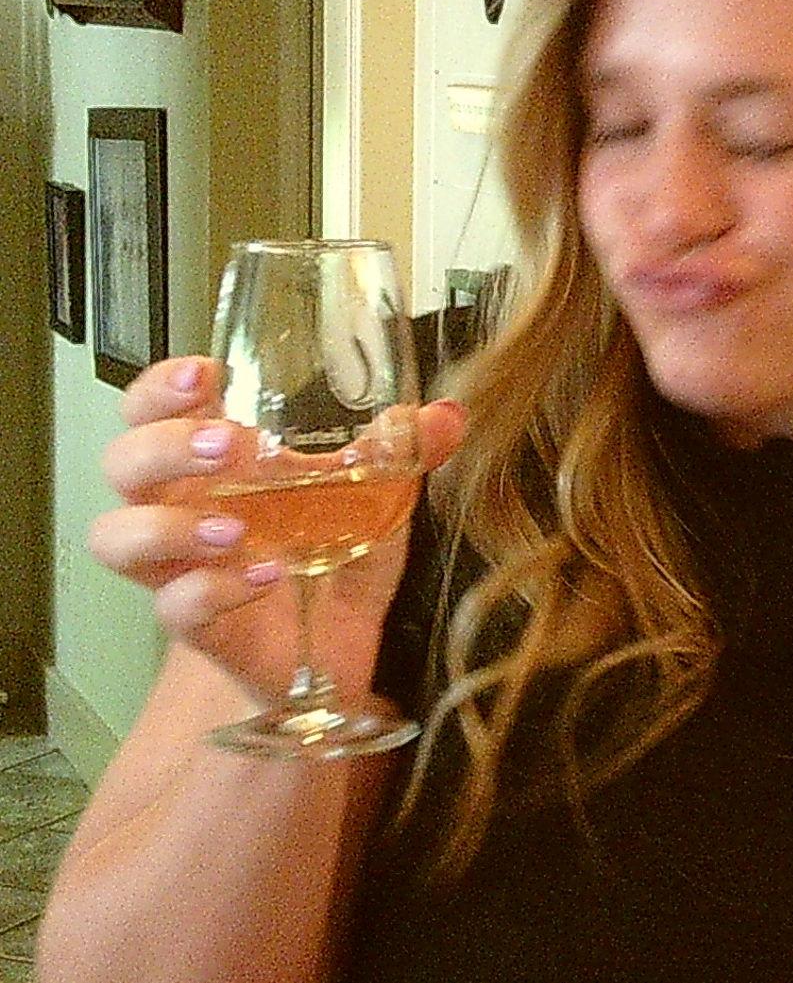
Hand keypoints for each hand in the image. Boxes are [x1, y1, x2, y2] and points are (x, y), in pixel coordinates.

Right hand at [90, 355, 466, 703]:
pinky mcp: (197, 624)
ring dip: (169, 523)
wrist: (330, 645)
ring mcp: (181, 567)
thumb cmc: (333, 552)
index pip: (152, 408)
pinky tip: (265, 576)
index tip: (204, 374)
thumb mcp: (377, 496)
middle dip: (164, 445)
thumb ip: (404, 452)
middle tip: (229, 446)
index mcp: (216, 461)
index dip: (161, 387)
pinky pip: (173, 606)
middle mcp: (183, 507)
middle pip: (123, 462)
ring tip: (236, 526)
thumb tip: (448, 415)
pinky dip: (213, 588)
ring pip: (117, 536)